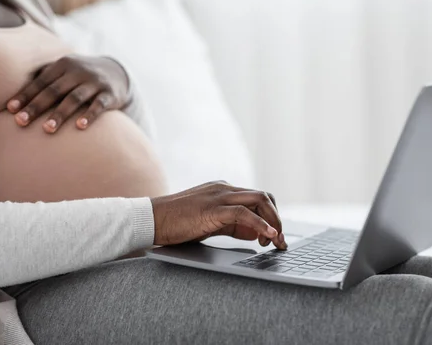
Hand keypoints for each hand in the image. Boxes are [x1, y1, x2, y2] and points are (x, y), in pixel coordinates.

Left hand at [6, 55, 129, 132]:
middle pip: (54, 90)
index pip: (41, 82)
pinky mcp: (110, 94)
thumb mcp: (65, 72)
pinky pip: (98, 106)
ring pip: (74, 98)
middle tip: (21, 122)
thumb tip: (13, 99)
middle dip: (37, 106)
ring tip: (47, 129)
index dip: (26, 95)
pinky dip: (89, 115)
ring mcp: (95, 82)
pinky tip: (79, 126)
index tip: (11, 110)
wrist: (117, 73)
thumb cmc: (81, 77)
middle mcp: (78, 71)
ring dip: (59, 114)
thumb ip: (45, 80)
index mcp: (63, 64)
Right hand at [151, 181, 287, 249]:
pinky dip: (262, 224)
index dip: (270, 217)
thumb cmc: (175, 223)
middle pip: (264, 197)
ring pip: (260, 200)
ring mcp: (219, 195)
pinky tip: (269, 236)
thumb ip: (231, 224)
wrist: (151, 219)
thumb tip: (254, 233)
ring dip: (274, 221)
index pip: (257, 198)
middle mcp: (224, 188)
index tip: (273, 237)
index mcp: (223, 190)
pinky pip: (245, 213)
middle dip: (277, 219)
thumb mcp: (209, 222)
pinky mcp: (213, 208)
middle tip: (280, 241)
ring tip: (276, 241)